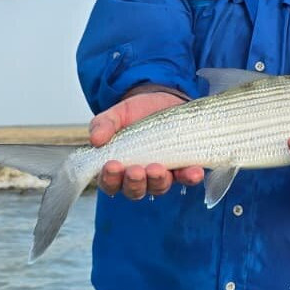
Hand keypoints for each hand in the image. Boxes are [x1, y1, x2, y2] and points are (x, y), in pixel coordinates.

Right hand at [89, 90, 203, 199]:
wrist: (163, 98)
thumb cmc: (135, 112)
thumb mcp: (117, 114)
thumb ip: (104, 124)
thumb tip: (95, 139)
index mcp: (118, 168)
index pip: (109, 182)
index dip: (109, 178)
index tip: (111, 165)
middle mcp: (139, 177)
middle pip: (134, 190)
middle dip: (135, 182)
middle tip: (136, 170)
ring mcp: (162, 174)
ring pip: (159, 187)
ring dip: (158, 181)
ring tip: (158, 169)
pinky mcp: (182, 167)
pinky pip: (186, 178)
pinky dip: (190, 177)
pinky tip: (193, 172)